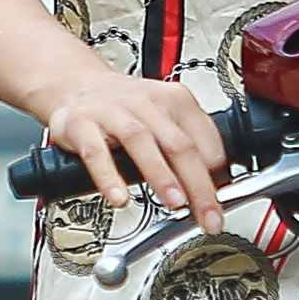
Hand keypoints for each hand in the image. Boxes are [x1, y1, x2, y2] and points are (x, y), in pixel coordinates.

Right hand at [39, 69, 230, 223]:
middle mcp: (146, 103)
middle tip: (208, 215)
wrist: (76, 85)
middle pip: (179, 144)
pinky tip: (120, 198)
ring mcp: (113, 111)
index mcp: (175, 100)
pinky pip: (96, 152)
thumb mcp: (165, 117)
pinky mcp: (81, 124)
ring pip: (140, 141)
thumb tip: (215, 185)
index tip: (222, 201)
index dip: (218, 174)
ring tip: (175, 203)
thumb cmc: (127, 108)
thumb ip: (190, 147)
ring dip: (161, 176)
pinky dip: (109, 177)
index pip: (205, 139)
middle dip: (199, 185)